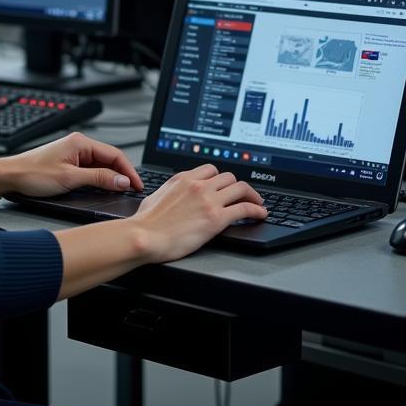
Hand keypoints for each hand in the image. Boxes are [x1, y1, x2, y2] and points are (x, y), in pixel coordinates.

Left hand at [0, 132, 143, 198]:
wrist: (9, 176)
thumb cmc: (33, 174)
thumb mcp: (70, 178)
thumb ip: (98, 178)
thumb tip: (122, 180)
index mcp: (81, 142)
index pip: (114, 154)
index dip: (129, 171)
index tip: (138, 184)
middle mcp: (79, 144)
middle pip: (110, 158)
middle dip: (123, 174)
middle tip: (134, 190)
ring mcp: (74, 153)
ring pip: (101, 164)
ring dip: (112, 176)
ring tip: (122, 191)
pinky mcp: (69, 162)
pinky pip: (91, 169)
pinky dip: (100, 178)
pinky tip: (104, 187)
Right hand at [124, 164, 266, 263]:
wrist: (145, 236)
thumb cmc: (146, 222)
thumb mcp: (157, 195)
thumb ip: (170, 189)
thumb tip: (173, 192)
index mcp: (184, 178)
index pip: (211, 169)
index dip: (220, 178)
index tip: (225, 185)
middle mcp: (199, 185)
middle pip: (228, 177)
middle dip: (236, 186)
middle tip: (242, 195)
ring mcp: (209, 200)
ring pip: (240, 188)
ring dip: (251, 195)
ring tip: (257, 202)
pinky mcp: (216, 218)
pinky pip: (244, 208)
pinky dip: (256, 210)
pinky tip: (261, 213)